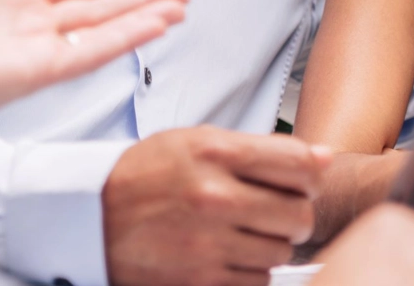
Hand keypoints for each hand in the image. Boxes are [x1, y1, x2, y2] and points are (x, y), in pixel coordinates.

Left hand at [0, 0, 189, 120]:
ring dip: (144, 19)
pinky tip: (155, 24)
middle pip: (100, 11)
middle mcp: (29, 23)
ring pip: (104, 31)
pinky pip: (92, 51)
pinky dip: (126, 37)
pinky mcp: (38, 70)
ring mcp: (36, 48)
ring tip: (180, 7)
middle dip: (141, 2)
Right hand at [103, 126, 331, 285]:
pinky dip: (250, 270)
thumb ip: (260, 149)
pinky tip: (227, 253)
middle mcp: (214, 196)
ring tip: (242, 231)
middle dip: (294, 213)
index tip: (302, 180)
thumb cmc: (144, 175)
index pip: (300, 164)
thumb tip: (324, 158)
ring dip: (271, 243)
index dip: (310, 174)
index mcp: (215, 152)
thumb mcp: (195, 141)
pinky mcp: (200, 279)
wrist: (89, 216)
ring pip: (281, 252)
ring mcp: (208, 242)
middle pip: (300, 213)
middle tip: (274, 210)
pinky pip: (257, 281)